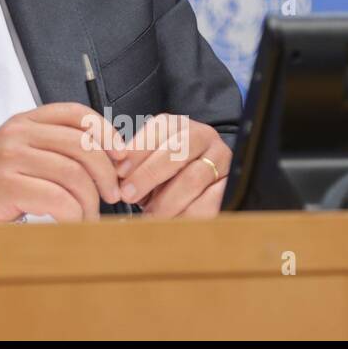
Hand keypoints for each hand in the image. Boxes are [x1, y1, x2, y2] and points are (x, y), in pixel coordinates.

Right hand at [0, 103, 126, 222]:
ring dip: (91, 202)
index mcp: (24, 122)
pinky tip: (71, 223)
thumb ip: (54, 149)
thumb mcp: (21, 154)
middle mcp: (17, 134)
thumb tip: (109, 158)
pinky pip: (58, 199)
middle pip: (82, 145)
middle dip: (106, 173)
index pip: (75, 113)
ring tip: (88, 217)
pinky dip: (74, 216)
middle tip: (111, 195)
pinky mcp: (6, 186)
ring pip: (73, 175)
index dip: (105, 132)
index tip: (121, 155)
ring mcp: (10, 158)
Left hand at [112, 114, 230, 217]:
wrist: (202, 184)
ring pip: (192, 179)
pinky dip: (188, 214)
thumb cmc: (165, 173)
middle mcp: (201, 136)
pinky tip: (172, 223)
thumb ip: (132, 163)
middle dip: (148, 176)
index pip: (157, 132)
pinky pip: (211, 201)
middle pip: (175, 153)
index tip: (119, 172)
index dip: (137, 152)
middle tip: (128, 196)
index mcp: (176, 125)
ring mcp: (221, 158)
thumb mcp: (147, 161)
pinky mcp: (232, 183)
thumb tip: (114, 172)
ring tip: (148, 215)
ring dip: (166, 201)